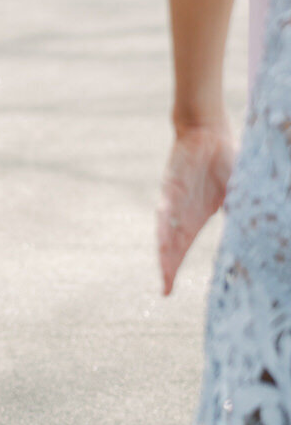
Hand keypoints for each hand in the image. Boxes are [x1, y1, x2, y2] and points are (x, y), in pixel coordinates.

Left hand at [157, 123, 234, 295]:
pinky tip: (163, 240)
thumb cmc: (222, 162)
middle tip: (165, 290)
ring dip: (165, 250)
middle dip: (168, 267)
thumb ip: (240, 214)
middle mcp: (181, 212)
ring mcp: (174, 200)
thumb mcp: (236, 194)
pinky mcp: (172, 185)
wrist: (208, 133)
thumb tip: (260, 236)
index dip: (174, 267)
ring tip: (165, 272)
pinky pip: (168, 208)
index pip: (181, 247)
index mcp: (195, 217)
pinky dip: (166, 224)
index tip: (166, 291)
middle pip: (171, 245)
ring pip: (166, 230)